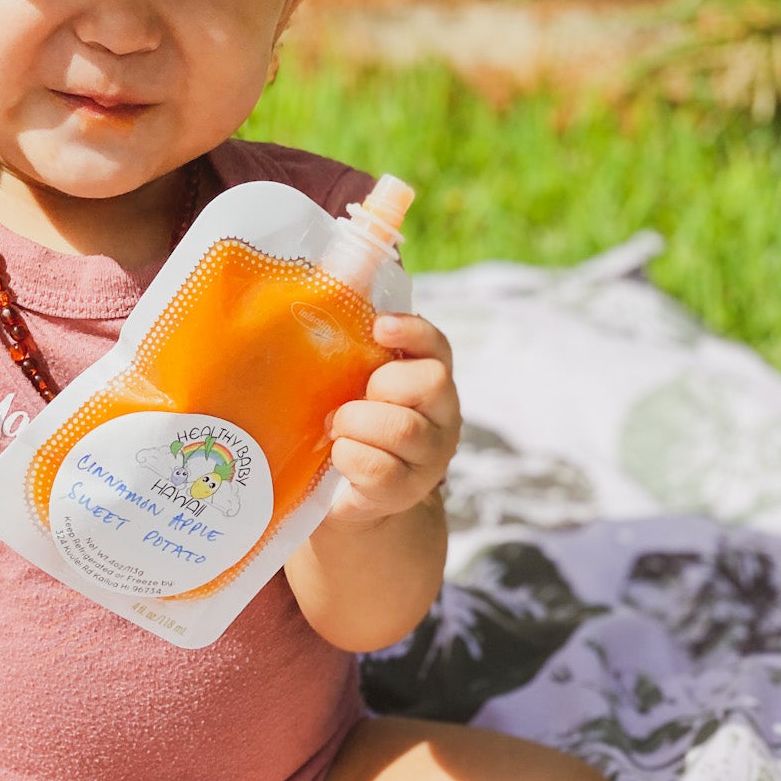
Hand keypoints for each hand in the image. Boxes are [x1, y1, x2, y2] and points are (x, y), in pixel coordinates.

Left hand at [324, 312, 460, 529]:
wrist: (346, 500)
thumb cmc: (349, 430)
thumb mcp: (352, 386)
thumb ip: (356, 348)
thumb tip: (342, 281)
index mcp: (431, 381)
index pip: (438, 347)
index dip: (413, 332)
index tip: (379, 326)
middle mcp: (443, 416)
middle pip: (430, 382)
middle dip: (381, 386)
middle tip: (350, 402)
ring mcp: (431, 456)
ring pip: (402, 427)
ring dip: (356, 424)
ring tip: (337, 431)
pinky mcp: (407, 491)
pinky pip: (379, 468)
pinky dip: (348, 457)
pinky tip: (339, 458)